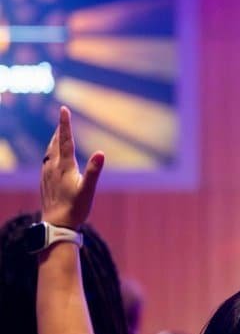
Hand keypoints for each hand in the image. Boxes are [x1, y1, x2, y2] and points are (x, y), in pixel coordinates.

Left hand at [41, 106, 103, 229]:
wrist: (56, 224)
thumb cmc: (75, 208)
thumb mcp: (88, 190)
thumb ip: (94, 170)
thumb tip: (101, 153)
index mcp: (64, 167)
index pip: (66, 140)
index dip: (65, 124)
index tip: (63, 109)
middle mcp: (53, 168)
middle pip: (55, 143)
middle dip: (60, 129)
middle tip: (63, 117)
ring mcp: (47, 175)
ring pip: (49, 152)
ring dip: (54, 141)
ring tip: (58, 134)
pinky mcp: (45, 182)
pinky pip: (46, 161)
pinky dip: (50, 152)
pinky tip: (51, 157)